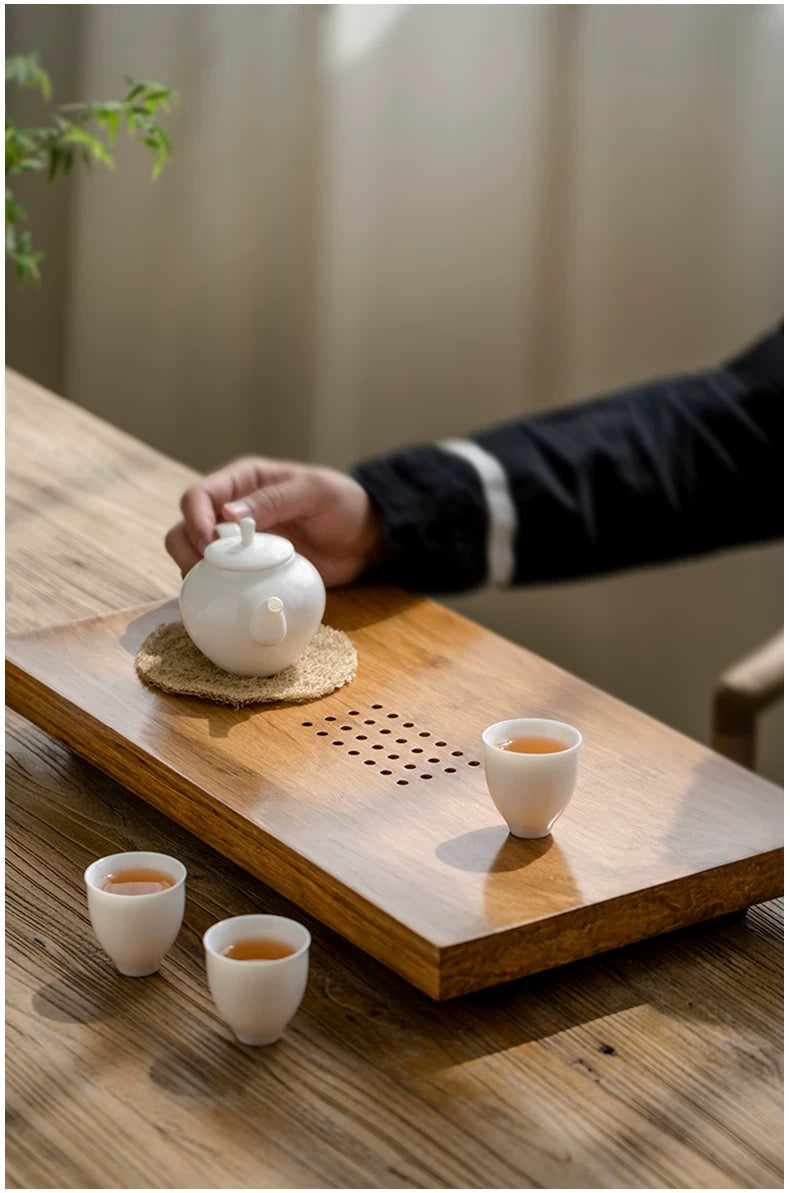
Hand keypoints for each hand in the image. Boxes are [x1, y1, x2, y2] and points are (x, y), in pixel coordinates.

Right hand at [165, 456, 385, 585]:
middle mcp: (232, 510)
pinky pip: (217, 578)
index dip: (194, 519)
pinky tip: (223, 599)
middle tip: (206, 571)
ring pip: (193, 554)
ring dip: (193, 571)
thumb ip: (275, 500)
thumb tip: (228, 514)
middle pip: (185, 526)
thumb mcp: (315, 493)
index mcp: (244, 481)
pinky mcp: (248, 570)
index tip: (207, 545)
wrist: (364, 541)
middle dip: (187, 549)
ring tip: (212, 587)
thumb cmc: (344, 506)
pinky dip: (212, 588)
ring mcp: (238, 542)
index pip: (200, 495)